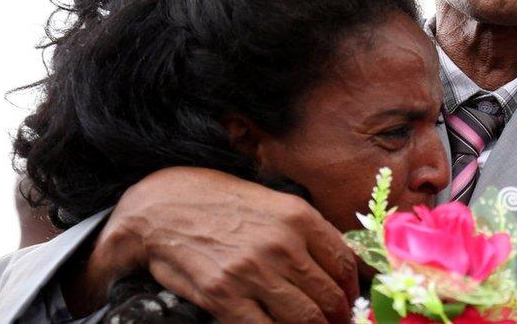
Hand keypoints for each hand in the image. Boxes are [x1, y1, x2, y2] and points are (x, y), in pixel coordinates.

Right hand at [70, 167, 358, 322]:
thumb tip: (346, 264)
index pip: (344, 262)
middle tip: (337, 322)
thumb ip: (309, 232)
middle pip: (329, 295)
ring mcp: (253, 272)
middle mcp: (281, 244)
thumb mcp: (274, 204)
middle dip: (339, 316)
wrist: (164, 207)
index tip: (351, 301)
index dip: (353, 289)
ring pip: (305, 318)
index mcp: (299, 217)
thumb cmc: (222, 204)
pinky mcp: (224, 297)